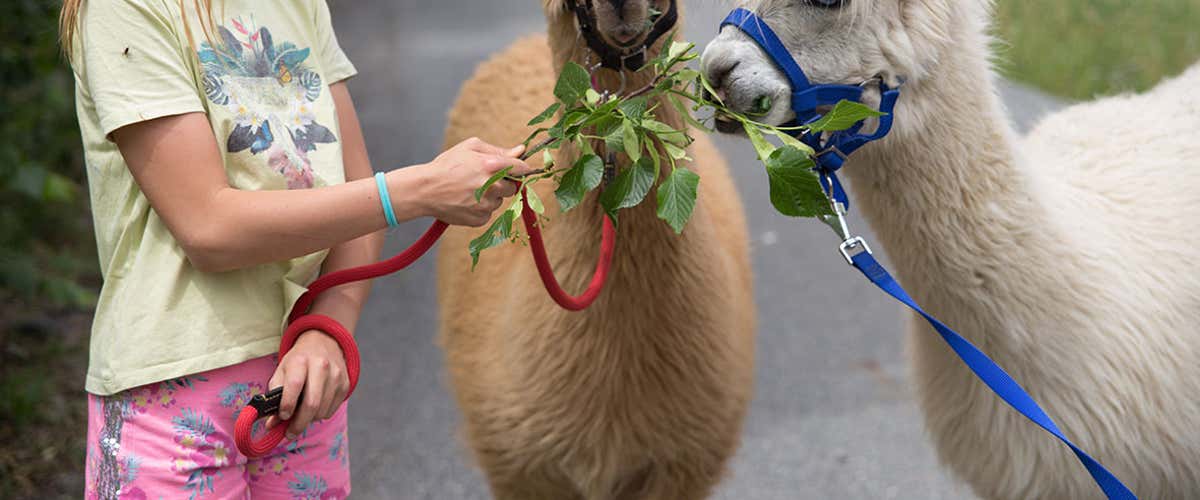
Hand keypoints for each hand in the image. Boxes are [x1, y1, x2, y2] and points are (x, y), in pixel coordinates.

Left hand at [266, 330, 349, 440]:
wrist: (324, 343)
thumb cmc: (299, 360)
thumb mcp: (282, 370)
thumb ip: (275, 396)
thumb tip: (272, 424)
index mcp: (301, 360)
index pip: (294, 385)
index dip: (287, 405)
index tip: (282, 417)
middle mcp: (321, 366)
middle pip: (312, 403)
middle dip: (299, 423)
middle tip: (289, 433)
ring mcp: (336, 376)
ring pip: (322, 410)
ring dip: (309, 420)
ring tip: (301, 416)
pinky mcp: (345, 384)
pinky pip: (331, 410)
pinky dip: (320, 415)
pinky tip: (314, 407)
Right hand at [409, 137, 535, 226]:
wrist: (425, 190)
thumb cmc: (447, 165)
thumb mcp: (470, 148)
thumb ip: (498, 149)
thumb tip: (521, 150)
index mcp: (492, 165)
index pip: (522, 168)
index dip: (521, 168)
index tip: (518, 169)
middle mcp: (492, 186)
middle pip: (513, 187)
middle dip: (503, 182)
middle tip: (483, 178)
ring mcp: (487, 205)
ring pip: (500, 200)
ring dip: (491, 196)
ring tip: (470, 190)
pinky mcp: (480, 219)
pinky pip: (489, 213)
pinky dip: (481, 208)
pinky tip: (466, 201)